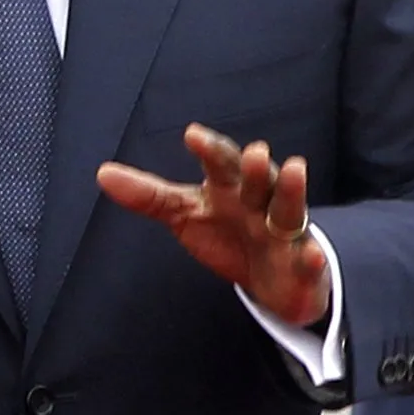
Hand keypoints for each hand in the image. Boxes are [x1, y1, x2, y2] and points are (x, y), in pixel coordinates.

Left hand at [95, 126, 330, 328]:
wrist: (273, 279)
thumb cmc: (229, 233)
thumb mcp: (186, 214)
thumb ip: (149, 196)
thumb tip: (102, 173)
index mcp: (231, 188)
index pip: (220, 163)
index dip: (208, 150)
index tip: (192, 135)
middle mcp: (261, 203)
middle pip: (259, 181)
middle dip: (256, 167)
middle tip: (255, 151)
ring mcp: (285, 233)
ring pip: (289, 210)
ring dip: (292, 191)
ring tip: (294, 167)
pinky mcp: (302, 265)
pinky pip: (309, 261)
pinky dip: (311, 258)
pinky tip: (311, 255)